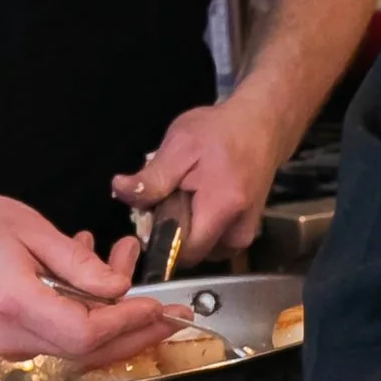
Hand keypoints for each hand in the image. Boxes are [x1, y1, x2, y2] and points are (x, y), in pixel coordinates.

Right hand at [0, 195, 164, 370]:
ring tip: (127, 269)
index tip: (156, 306)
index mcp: (13, 302)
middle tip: (174, 315)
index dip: (126, 323)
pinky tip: (96, 281)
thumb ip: (77, 262)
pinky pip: (66, 339)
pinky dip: (93, 316)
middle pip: (90, 351)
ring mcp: (13, 346)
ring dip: (117, 320)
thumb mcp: (30, 228)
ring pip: (82, 349)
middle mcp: (13, 335)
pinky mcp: (17, 344)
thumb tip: (119, 288)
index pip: (84, 331)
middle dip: (138, 333)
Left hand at [113, 88, 290, 262]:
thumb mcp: (180, 145)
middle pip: (191, 254)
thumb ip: (152, 176)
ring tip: (187, 197)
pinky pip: (213, 244)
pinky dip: (201, 228)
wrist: (261, 126)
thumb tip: (120, 191)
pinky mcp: (246, 235)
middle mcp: (237, 233)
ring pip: (201, 251)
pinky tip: (200, 203)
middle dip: (173, 233)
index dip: (161, 239)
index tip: (153, 215)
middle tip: (170, 198)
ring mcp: (244, 237)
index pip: (183, 253)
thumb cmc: (220, 132)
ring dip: (187, 230)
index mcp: (221, 209)